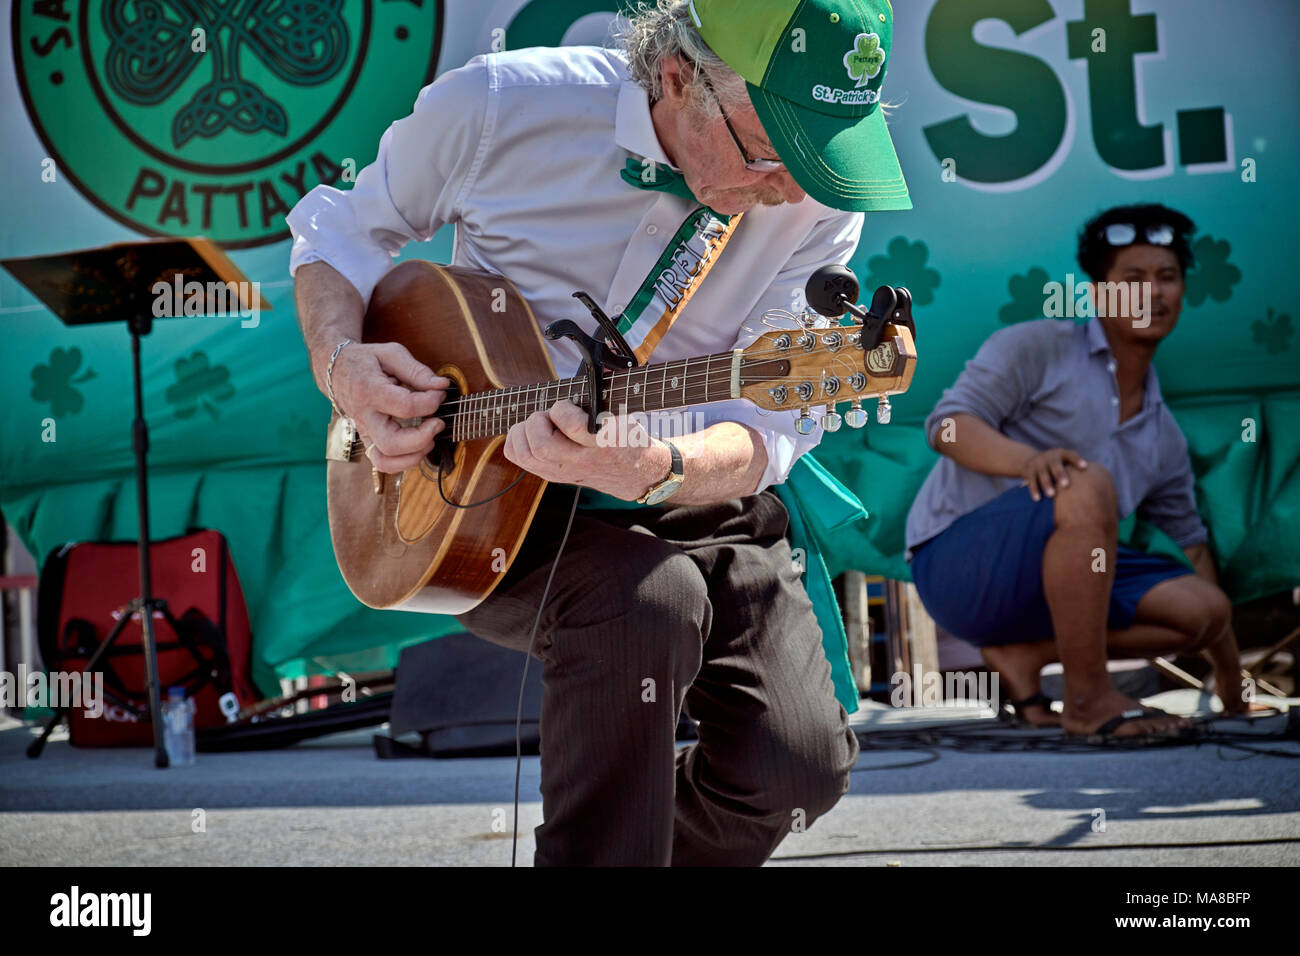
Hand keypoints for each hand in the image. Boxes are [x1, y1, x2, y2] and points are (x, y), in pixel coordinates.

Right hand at [330, 342, 449, 472]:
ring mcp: (364, 432)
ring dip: (414, 456)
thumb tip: (441, 386)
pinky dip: (404, 462)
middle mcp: (364, 416)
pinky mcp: (368, 441)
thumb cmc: (366, 361)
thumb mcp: (390, 354)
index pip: (405, 406)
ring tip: (429, 437)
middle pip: (393, 443)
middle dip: (423, 438)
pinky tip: (418, 446)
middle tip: (437, 422)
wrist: (336, 370)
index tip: (438, 394)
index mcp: (369, 390)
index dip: (430, 402)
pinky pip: (384, 463)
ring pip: (386, 461)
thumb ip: (417, 371)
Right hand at [503, 400, 670, 499]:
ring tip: (567, 411)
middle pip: (532, 447)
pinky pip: (578, 426)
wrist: (647, 473)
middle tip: (552, 416)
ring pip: (548, 440)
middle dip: (533, 422)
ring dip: (552, 415)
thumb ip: (553, 448)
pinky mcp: (609, 442)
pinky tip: (585, 409)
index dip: (518, 434)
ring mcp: (589, 456)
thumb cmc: (607, 457)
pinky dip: (573, 410)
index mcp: (557, 470)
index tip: (535, 423)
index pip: (518, 454)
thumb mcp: (574, 463)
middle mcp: (571, 466)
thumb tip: (533, 418)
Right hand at [1020, 448, 1086, 500]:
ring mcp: (1038, 463)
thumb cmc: (1057, 466)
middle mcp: (1049, 457)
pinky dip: (1034, 490)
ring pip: (1043, 474)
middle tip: (1066, 485)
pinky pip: (1031, 481)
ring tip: (1051, 495)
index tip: (1085, 467)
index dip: (1077, 461)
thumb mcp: (1065, 462)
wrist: (1030, 460)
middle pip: (1055, 465)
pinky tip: (1037, 499)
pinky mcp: (1028, 471)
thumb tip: (1103, 484)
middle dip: (1060, 475)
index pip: (1070, 455)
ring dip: (1047, 484)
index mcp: (1061, 454)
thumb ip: (1077, 470)